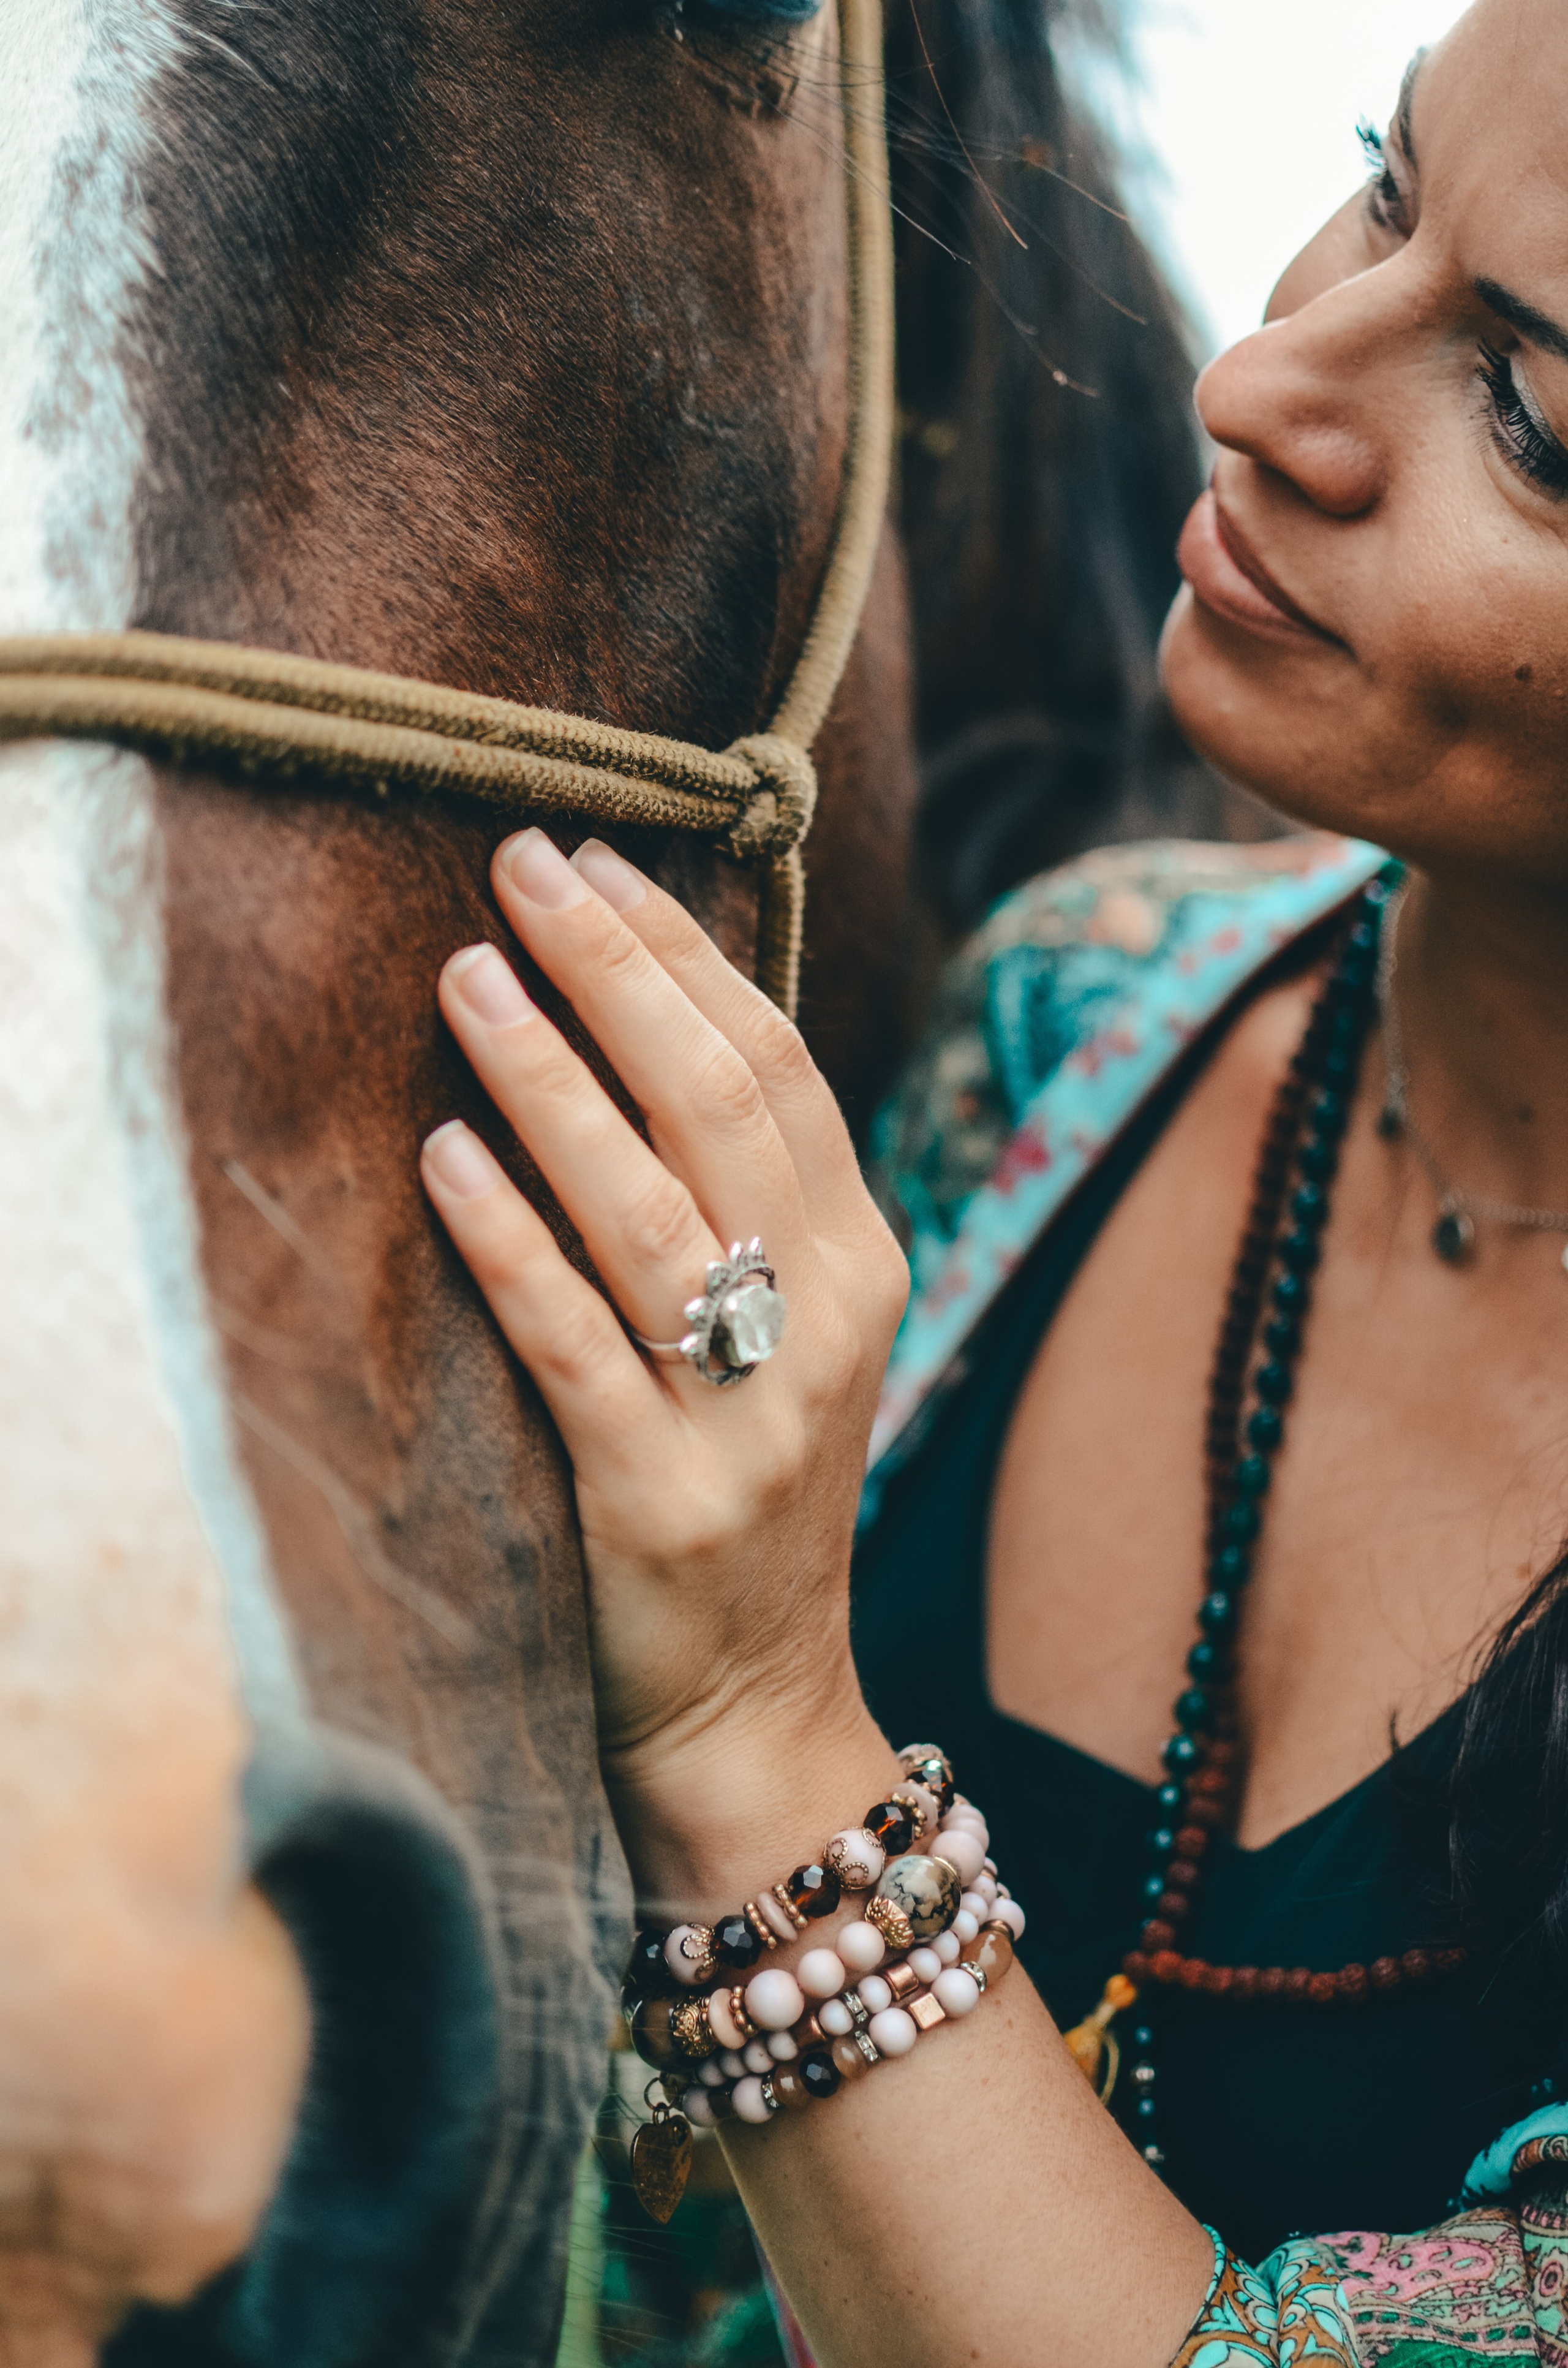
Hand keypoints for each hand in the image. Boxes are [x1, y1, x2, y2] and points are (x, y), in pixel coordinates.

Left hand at [419, 829, 908, 1900]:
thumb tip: (632, 1019)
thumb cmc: (748, 1489)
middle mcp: (828, 1323)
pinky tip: (446, 1157)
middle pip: (720, 1106)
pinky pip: (576, 1344)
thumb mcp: (789, 1333)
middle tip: (519, 865)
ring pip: (650, 1208)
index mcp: (866, 1262)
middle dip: (617, 970)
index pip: (777, 1069)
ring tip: (466, 975)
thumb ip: (746, 1196)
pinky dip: (511, 1242)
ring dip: (552, 1079)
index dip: (685, 953)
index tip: (596, 859)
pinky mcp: (661, 1500)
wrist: (756, 1706)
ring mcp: (752, 1417)